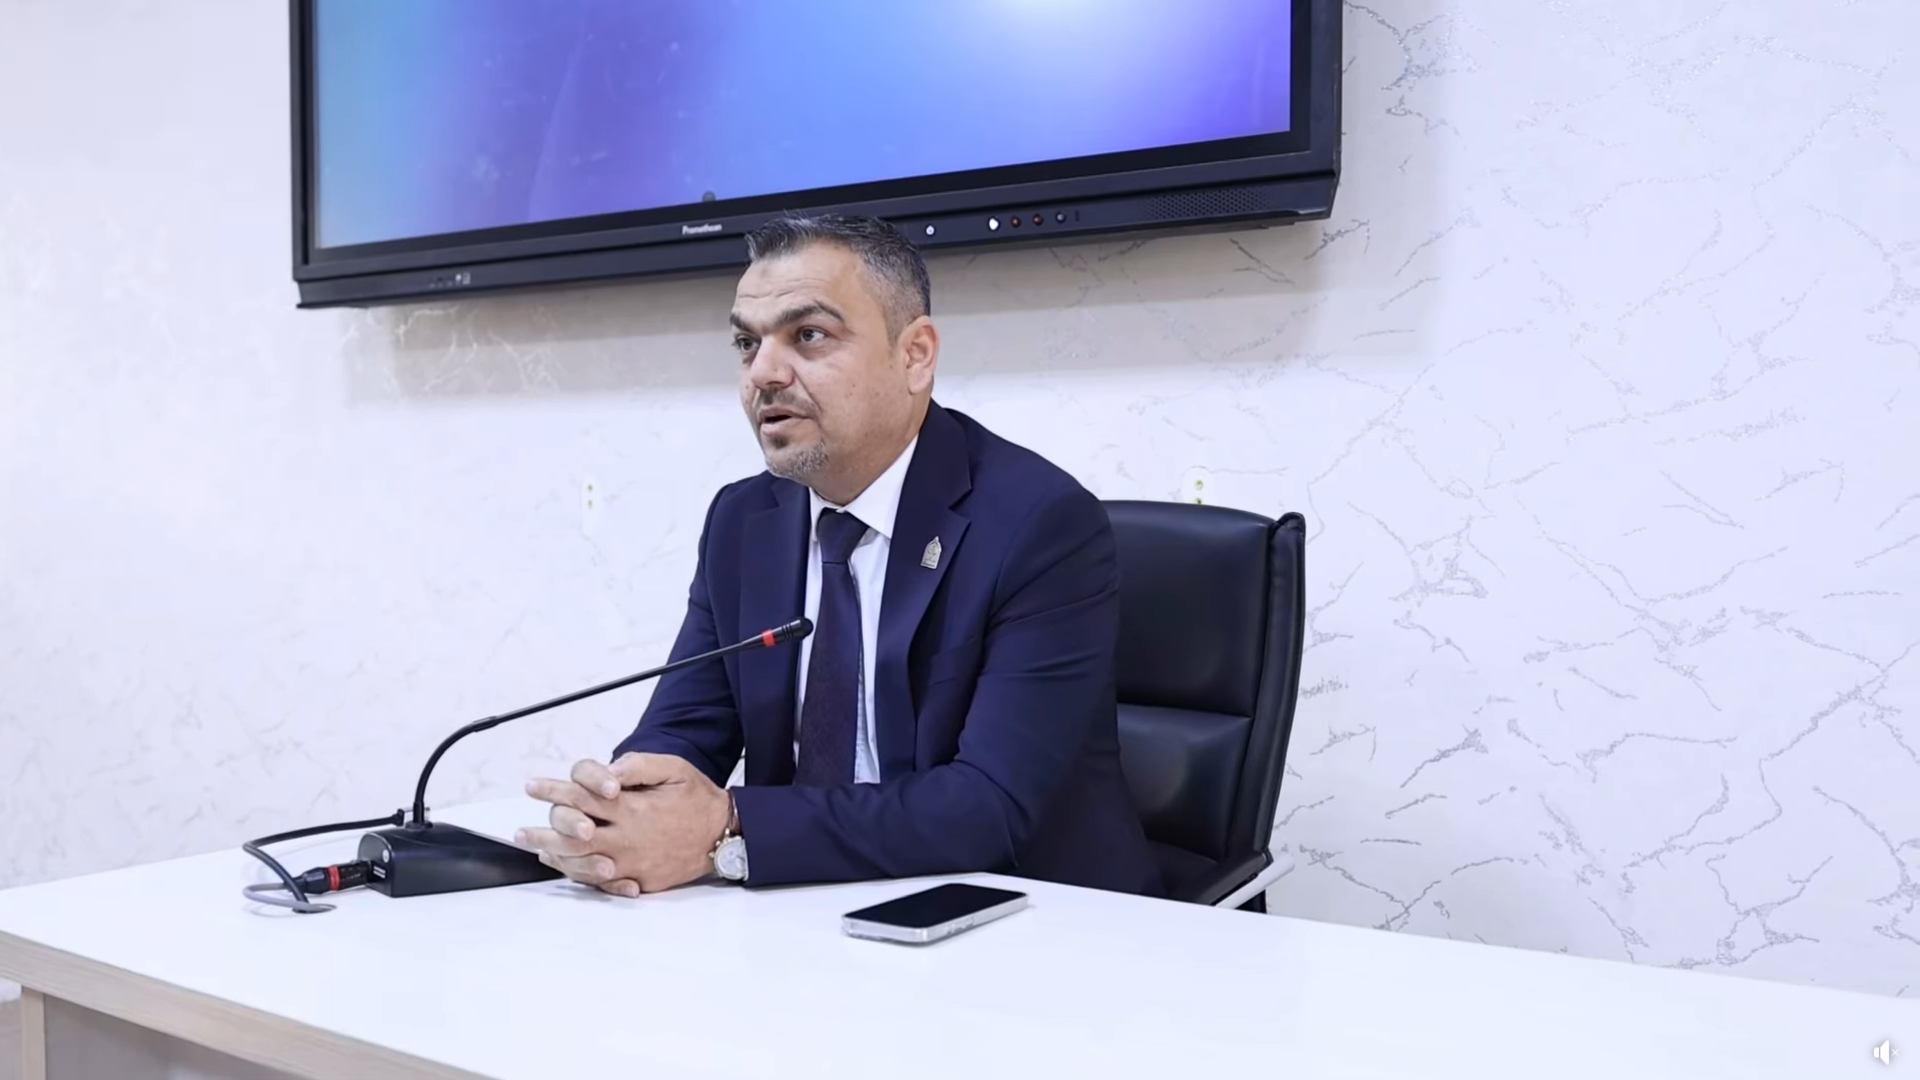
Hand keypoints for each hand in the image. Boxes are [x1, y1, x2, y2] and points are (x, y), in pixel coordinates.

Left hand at [516, 753, 731, 896]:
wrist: (724, 836)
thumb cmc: (697, 799)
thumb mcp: (673, 769)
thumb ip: (637, 766)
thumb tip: (606, 772)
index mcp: (631, 807)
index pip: (580, 796)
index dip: (553, 790)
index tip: (533, 786)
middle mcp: (626, 836)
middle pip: (571, 832)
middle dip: (543, 827)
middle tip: (520, 827)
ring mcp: (630, 862)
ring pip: (579, 860)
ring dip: (552, 852)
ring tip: (532, 846)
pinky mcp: (637, 880)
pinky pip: (599, 881)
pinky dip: (575, 872)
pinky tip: (562, 863)